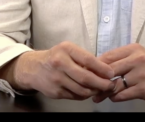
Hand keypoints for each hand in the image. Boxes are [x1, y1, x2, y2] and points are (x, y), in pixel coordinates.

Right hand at [1, 41, 116, 99]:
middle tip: (110, 85)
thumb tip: (104, 69)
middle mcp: (60, 63)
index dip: (102, 68)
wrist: (33, 68)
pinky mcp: (55, 92)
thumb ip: (83, 58)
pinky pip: (75, 96)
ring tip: (100, 89)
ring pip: (81, 90)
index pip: (88, 59)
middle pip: (85, 77)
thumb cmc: (55, 57)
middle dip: (101, 83)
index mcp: (65, 50)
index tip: (111, 73)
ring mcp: (56, 79)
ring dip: (94, 91)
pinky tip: (88, 91)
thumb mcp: (68, 50)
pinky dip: (84, 95)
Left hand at [92, 43, 144, 102]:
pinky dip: (115, 97)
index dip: (95, 66)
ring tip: (98, 96)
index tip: (88, 73)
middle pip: (109, 70)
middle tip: (90, 86)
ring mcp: (140, 74)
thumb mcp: (137, 56)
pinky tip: (113, 97)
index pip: (107, 56)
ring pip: (114, 85)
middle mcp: (136, 59)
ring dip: (104, 92)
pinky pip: (122, 95)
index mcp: (133, 49)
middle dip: (98, 80)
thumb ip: (120, 59)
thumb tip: (97, 67)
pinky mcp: (143, 88)